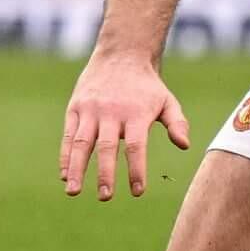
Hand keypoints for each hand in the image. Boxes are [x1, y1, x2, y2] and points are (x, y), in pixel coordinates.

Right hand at [59, 52, 191, 200]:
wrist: (122, 53)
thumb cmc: (147, 86)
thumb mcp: (167, 101)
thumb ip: (177, 123)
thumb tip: (185, 145)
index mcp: (136, 113)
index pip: (136, 146)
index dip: (136, 169)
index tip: (137, 192)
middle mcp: (112, 112)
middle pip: (107, 147)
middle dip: (105, 173)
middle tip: (105, 197)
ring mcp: (91, 109)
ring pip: (82, 142)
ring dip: (76, 168)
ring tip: (73, 191)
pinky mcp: (75, 107)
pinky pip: (69, 135)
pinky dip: (65, 155)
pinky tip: (65, 174)